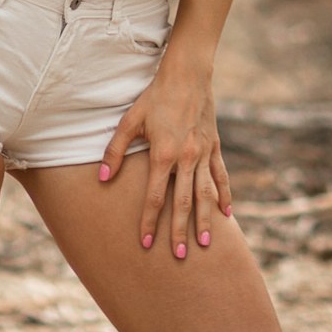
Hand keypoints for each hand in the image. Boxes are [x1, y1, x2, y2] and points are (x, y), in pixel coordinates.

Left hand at [98, 72, 232, 256]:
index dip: (149, 221)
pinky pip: (221, 176)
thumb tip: (103, 178)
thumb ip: (115, 150)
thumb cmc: (154, 96)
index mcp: (164, 154)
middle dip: (180, 231)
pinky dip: (224, 195)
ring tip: (207, 244)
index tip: (145, 243)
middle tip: (180, 256)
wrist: (187, 75)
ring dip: (206, 221)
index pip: (155, 197)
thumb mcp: (130, 120)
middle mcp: (187, 158)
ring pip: (206, 194)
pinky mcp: (214, 146)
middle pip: (183, 202)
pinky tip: (227, 213)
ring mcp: (203, 153)